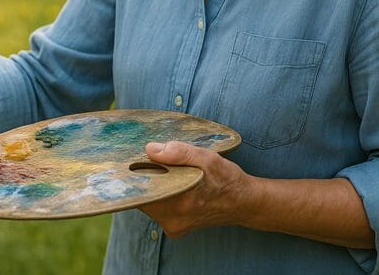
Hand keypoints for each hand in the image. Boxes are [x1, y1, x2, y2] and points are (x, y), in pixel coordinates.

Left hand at [138, 140, 252, 237]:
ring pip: (149, 203)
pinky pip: (157, 209)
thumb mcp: (207, 159)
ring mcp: (173, 227)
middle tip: (147, 161)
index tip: (133, 160)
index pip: (141, 190)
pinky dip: (160, 195)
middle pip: (142, 197)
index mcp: (179, 204)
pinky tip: (170, 184)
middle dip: (143, 178)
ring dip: (152, 187)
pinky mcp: (175, 229)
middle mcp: (173, 220)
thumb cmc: (227, 179)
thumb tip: (151, 149)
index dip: (135, 173)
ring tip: (162, 171)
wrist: (244, 203)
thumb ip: (179, 153)